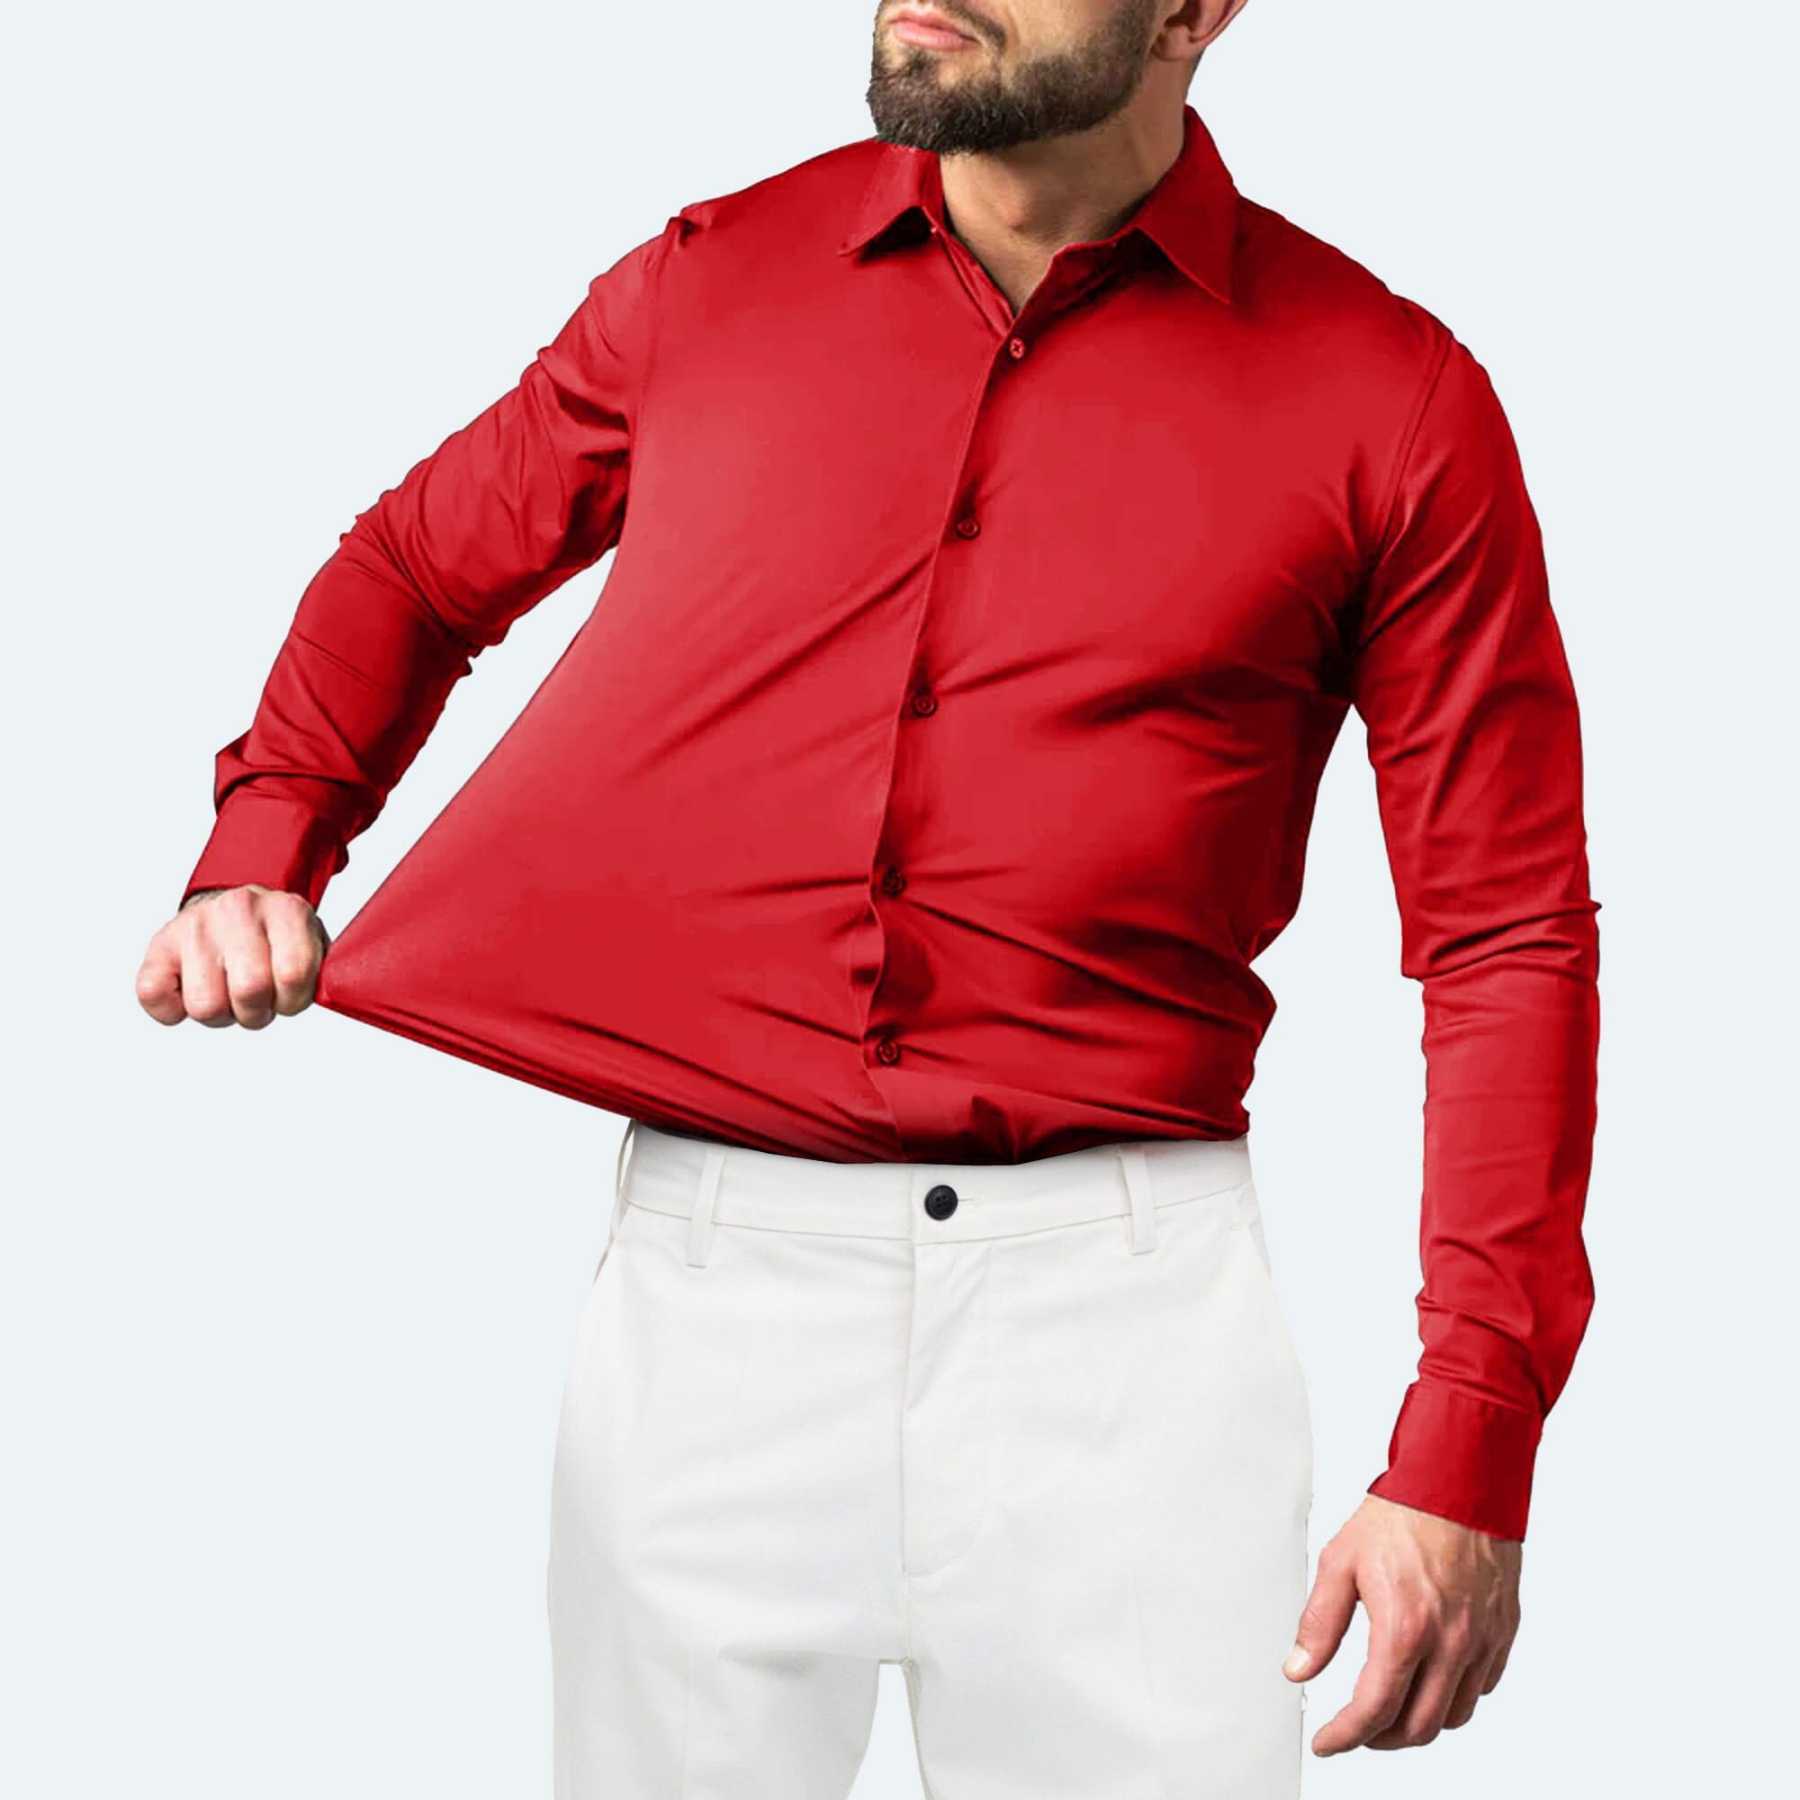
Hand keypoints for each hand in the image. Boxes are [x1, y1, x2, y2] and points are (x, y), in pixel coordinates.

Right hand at [136, 884, 329, 1028]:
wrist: (235, 906)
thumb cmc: (277, 939)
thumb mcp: (313, 945)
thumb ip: (319, 973)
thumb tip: (319, 996)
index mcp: (287, 910)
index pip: (294, 974)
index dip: (294, 1000)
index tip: (289, 994)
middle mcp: (239, 909)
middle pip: (249, 991)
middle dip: (257, 1012)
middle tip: (257, 999)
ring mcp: (195, 925)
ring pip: (206, 1006)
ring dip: (220, 1014)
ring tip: (227, 992)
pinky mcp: (159, 944)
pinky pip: (153, 995)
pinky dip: (172, 1010)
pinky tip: (192, 990)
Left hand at [1283, 1493, 1520, 1754]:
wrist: (1459, 1481)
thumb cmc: (1403, 1514)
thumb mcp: (1340, 1562)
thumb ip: (1319, 1623)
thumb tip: (1299, 1668)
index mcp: (1406, 1628)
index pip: (1374, 1710)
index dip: (1345, 1736)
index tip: (1328, 1741)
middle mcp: (1450, 1643)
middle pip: (1418, 1727)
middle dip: (1380, 1739)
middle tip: (1355, 1730)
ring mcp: (1482, 1641)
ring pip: (1454, 1715)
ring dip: (1419, 1723)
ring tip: (1391, 1709)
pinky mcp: (1502, 1632)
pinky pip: (1481, 1687)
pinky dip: (1453, 1697)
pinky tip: (1431, 1679)